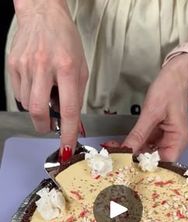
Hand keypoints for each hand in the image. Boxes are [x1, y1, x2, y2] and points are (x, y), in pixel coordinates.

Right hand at [8, 1, 87, 150]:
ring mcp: (25, 65)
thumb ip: (77, 96)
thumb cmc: (65, 41)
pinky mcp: (13, 65)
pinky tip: (35, 84)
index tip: (66, 148)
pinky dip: (29, 97)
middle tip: (50, 127)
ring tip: (45, 92)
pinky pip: (19, 95)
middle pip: (39, 112)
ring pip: (28, 105)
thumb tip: (72, 123)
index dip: (68, 132)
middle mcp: (44, 66)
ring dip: (38, 108)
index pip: (68, 109)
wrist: (42, 14)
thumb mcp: (80, 67)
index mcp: (66, 67)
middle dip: (45, 127)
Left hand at [122, 54, 187, 160]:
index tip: (129, 166)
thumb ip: (139, 134)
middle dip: (135, 160)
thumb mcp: (151, 112)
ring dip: (131, 152)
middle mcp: (174, 142)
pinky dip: (133, 144)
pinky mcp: (158, 134)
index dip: (147, 167)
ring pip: (147, 152)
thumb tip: (127, 150)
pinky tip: (120, 145)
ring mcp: (166, 138)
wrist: (175, 73)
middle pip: (154, 160)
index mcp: (179, 140)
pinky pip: (145, 143)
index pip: (164, 163)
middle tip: (116, 159)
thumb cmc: (170, 88)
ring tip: (114, 151)